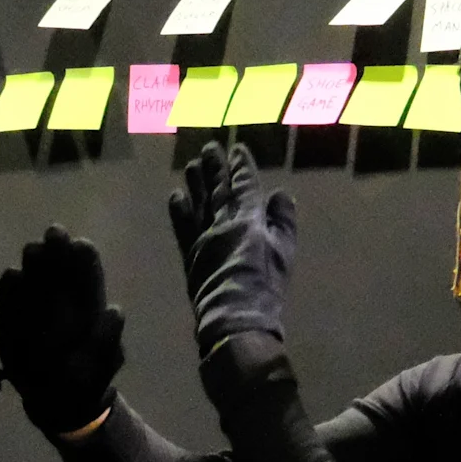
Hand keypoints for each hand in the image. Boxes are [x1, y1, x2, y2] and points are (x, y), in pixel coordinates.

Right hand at [0, 227, 124, 435]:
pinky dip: (11, 286)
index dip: (83, 256)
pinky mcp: (11, 317)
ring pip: (34, 274)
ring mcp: (35, 304)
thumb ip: (107, 339)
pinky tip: (14, 278)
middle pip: (58, 264)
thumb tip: (114, 310)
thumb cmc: (87, 381)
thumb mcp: (103, 364)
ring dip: (34, 261)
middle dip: (56, 248)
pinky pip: (10, 296)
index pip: (86, 269)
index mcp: (88, 302)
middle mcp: (61, 297)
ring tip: (34, 252)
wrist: (59, 403)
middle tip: (54, 235)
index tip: (80, 245)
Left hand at [165, 140, 300, 352]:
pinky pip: (183, 226)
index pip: (244, 186)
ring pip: (199, 202)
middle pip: (218, 189)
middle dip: (215, 166)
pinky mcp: (189, 254)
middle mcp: (223, 222)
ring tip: (192, 164)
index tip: (237, 149)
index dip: (241, 166)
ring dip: (196, 182)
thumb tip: (280, 194)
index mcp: (249, 219)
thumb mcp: (284, 252)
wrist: (234, 314)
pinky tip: (176, 195)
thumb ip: (282, 221)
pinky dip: (179, 210)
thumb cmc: (265, 285)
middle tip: (210, 147)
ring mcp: (203, 237)